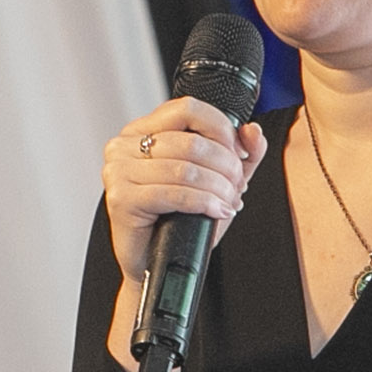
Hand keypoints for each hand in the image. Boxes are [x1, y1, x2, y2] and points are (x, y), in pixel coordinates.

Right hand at [103, 97, 268, 277]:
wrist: (155, 264)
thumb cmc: (179, 221)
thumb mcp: (217, 181)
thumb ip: (240, 154)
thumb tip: (252, 130)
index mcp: (141, 131)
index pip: (188, 108)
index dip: (221, 128)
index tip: (239, 153)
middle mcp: (124, 146)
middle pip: (191, 141)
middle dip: (225, 166)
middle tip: (236, 187)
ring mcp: (118, 171)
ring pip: (186, 168)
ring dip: (218, 187)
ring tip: (228, 201)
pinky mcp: (121, 199)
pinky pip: (174, 193)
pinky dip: (204, 202)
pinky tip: (217, 211)